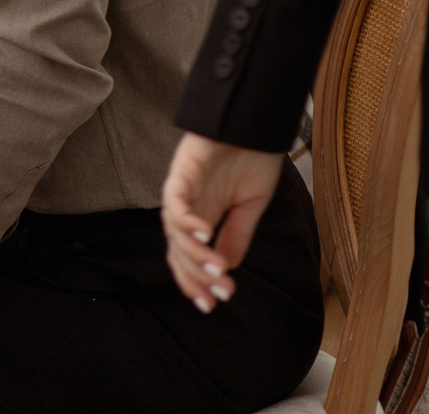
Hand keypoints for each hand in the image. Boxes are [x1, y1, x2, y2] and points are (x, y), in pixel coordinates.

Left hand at [161, 133, 284, 310]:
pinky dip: (187, 219)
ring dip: (194, 253)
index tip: (212, 305)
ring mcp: (182, 189)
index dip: (195, 281)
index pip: (188, 257)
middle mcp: (188, 206)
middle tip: (219, 293)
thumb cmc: (252, 159)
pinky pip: (175, 200)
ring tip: (217, 269)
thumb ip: (236, 235)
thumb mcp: (250, 207)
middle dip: (196, 276)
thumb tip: (226, 268)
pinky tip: (205, 233)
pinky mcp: (181, 171)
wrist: (254, 123)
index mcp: (203, 216)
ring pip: (175, 230)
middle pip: (177, 249)